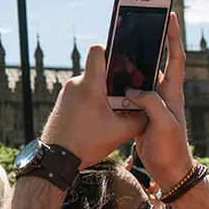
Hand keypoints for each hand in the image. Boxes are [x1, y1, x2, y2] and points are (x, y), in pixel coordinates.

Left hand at [40, 44, 147, 167]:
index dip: (112, 49)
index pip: (97, 50)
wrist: (57, 159)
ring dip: (104, 94)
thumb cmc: (84, 145)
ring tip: (113, 113)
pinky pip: (82, 94)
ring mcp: (67, 93)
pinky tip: (100, 118)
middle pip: (99, 70)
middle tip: (126, 97)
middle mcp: (75, 84)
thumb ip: (140, 119)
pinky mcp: (63, 102)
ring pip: (91, 84)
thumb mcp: (119, 133)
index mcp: (89, 85)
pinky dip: (93, 101)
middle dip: (114, 82)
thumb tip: (152, 110)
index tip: (123, 61)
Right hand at [125, 14, 195, 187]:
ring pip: (141, 77)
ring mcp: (152, 103)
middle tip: (140, 24)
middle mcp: (164, 94)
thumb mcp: (165, 125)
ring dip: (131, 63)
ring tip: (120, 47)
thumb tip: (133, 90)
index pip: (175, 58)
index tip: (169, 16)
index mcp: (173, 93)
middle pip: (157, 62)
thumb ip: (152, 104)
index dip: (173, 37)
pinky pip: (130, 92)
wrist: (170, 170)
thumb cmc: (172, 149)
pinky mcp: (141, 112)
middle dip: (150, 42)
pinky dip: (121, 84)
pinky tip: (109, 78)